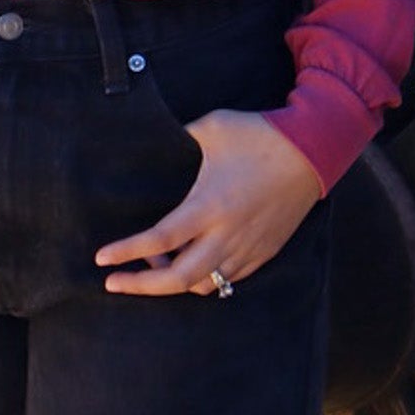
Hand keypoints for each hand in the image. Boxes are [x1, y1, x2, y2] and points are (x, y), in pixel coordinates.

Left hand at [94, 109, 320, 296]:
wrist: (312, 150)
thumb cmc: (258, 134)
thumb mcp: (212, 127)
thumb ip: (180, 137)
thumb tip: (156, 137)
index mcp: (208, 205)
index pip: (158, 241)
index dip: (126, 253)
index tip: (101, 258)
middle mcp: (226, 234)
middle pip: (176, 279)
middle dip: (140, 287)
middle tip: (113, 283)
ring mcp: (247, 248)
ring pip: (203, 285)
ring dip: (173, 282)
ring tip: (156, 263)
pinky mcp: (264, 252)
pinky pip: (227, 279)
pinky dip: (203, 280)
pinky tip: (191, 264)